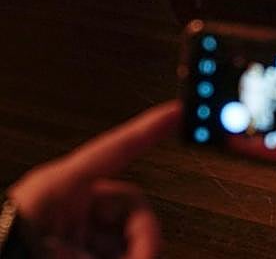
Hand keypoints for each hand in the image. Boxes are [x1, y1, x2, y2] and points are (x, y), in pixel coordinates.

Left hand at [7, 101, 180, 258]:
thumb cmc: (5, 247)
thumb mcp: (61, 250)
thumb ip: (113, 245)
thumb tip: (147, 253)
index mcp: (59, 187)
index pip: (116, 148)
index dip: (150, 128)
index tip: (177, 112)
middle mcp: (66, 206)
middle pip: (130, 206)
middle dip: (143, 236)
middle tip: (146, 258)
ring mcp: (68, 232)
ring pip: (124, 235)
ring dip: (130, 253)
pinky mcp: (70, 251)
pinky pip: (110, 250)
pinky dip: (120, 257)